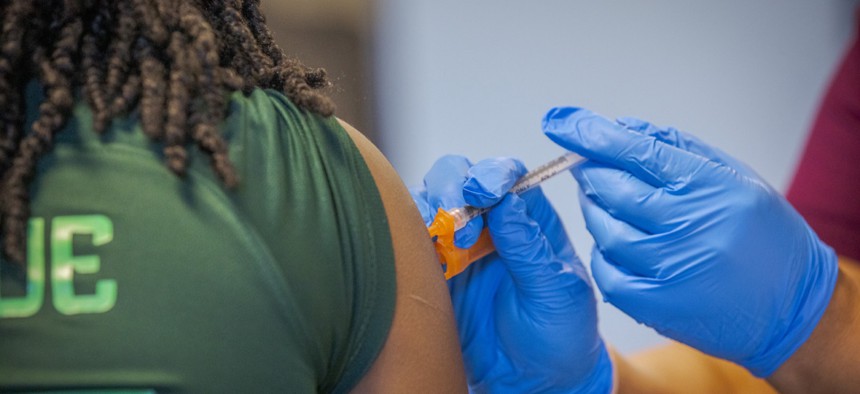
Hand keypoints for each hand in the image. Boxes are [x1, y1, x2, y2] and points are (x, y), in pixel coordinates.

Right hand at [411, 155, 612, 392]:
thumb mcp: (558, 293)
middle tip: (457, 221)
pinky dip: (407, 239)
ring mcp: (457, 245)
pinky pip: (410, 241)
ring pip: (428, 202)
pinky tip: (420, 256)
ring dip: (427, 211)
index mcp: (529, 219)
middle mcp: (491, 223)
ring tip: (440, 241)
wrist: (532, 381)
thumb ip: (530, 248)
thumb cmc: (560, 335)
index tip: (484, 192)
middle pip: (459, 176)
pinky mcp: (432, 270)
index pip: (506, 176)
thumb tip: (507, 202)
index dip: (491, 174)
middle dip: (451, 188)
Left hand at [543, 107, 837, 376]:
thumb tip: (619, 126)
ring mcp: (669, 269)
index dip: (589, 133)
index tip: (559, 121)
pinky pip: (606, 270)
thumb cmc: (763, 234)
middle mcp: (688, 227)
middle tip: (587, 164)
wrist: (791, 306)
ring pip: (604, 229)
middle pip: (612, 188)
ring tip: (604, 200)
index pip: (634, 150)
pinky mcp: (656, 304)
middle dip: (590, 170)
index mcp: (708, 187)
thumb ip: (675, 148)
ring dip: (593, 209)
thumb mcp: (733, 175)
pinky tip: (615, 241)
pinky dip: (601, 251)